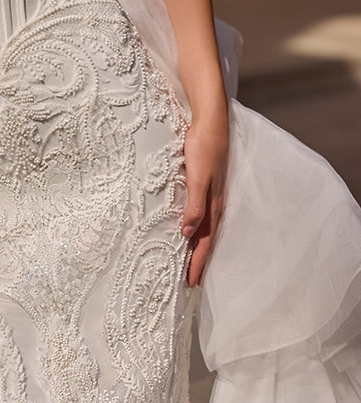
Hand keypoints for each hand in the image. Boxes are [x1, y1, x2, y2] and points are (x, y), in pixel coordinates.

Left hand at [179, 102, 228, 287]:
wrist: (210, 119)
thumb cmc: (203, 146)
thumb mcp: (198, 176)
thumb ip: (195, 205)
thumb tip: (187, 234)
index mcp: (215, 204)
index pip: (206, 242)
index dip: (198, 263)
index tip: (190, 283)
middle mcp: (215, 202)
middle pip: (207, 238)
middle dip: (199, 260)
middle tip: (190, 282)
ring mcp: (212, 193)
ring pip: (205, 227)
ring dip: (198, 246)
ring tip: (190, 261)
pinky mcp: (205, 182)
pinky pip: (202, 213)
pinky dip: (196, 227)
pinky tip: (190, 228)